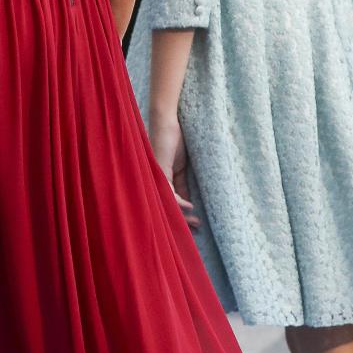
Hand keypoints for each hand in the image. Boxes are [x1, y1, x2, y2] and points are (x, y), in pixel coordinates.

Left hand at [149, 111, 199, 229]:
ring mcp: (155, 177)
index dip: (182, 215)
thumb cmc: (174, 142)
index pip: (171, 204)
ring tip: (196, 222)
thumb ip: (181, 184)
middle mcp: (155, 182)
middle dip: (182, 220)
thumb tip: (188, 201)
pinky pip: (168, 191)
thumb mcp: (180, 168)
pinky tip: (190, 206)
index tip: (195, 224)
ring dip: (182, 214)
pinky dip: (179, 201)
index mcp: (161, 181)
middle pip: (167, 207)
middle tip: (197, 228)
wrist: (168, 123)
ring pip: (167, 203)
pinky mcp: (159, 170)